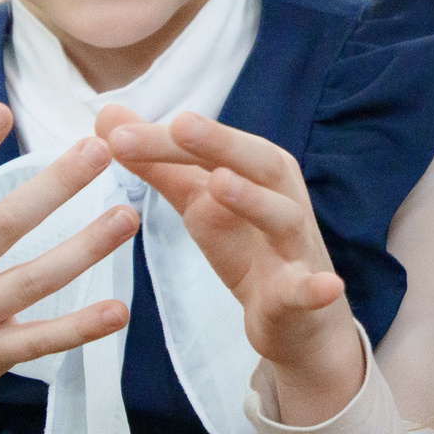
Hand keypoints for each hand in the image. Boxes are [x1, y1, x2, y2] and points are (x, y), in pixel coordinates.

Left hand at [98, 105, 365, 424]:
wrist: (296, 317)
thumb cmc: (248, 246)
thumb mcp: (198, 202)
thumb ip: (157, 162)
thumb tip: (106, 116)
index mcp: (258, 169)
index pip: (209, 148)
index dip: (166, 140)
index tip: (116, 135)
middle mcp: (282, 197)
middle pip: (255, 163)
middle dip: (220, 142)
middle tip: (179, 124)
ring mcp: (295, 245)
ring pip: (281, 216)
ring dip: (253, 200)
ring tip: (220, 184)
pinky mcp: (303, 294)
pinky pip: (310, 289)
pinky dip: (318, 288)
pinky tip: (327, 286)